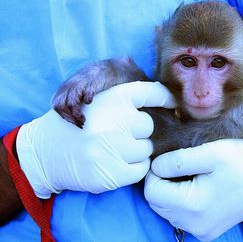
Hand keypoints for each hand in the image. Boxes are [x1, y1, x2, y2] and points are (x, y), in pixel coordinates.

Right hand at [16, 81, 175, 198]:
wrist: (45, 153)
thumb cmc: (79, 125)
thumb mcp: (97, 100)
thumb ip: (126, 98)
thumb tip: (170, 101)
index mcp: (112, 98)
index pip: (151, 92)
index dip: (165, 97)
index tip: (173, 104)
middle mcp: (115, 121)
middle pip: (148, 126)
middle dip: (137, 131)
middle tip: (117, 134)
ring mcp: (113, 148)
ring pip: (146, 149)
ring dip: (134, 151)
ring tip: (112, 150)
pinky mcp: (113, 173)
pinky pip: (142, 170)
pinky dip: (132, 169)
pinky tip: (114, 163)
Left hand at [144, 139, 242, 240]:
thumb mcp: (212, 152)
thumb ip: (178, 160)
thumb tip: (155, 167)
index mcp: (195, 205)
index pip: (152, 192)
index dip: (153, 173)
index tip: (166, 160)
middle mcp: (196, 224)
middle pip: (157, 204)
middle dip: (159, 183)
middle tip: (175, 166)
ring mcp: (202, 231)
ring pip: (167, 212)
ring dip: (169, 193)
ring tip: (187, 176)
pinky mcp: (207, 231)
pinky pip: (181, 218)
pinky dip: (180, 202)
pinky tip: (194, 188)